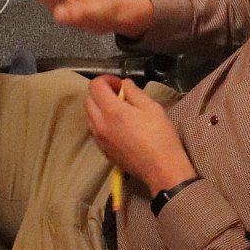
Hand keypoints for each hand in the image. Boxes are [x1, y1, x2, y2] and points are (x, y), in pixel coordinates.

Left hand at [85, 74, 195, 197]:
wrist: (161, 169)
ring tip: (119, 112)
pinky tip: (118, 127)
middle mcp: (100, 124)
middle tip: (120, 97)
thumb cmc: (161, 137)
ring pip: (89, 116)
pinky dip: (101, 123)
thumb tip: (125, 84)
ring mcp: (99, 139)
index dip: (107, 80)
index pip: (95, 86)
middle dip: (101, 93)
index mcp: (113, 111)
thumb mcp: (152, 108)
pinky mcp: (103, 151)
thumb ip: (135, 92)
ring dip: (99, 109)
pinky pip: (94, 130)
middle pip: (88, 100)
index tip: (120, 85)